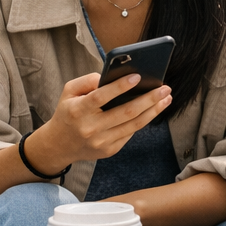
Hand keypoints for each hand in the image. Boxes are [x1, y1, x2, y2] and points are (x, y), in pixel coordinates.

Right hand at [23, 72, 172, 174]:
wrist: (58, 145)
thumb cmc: (68, 112)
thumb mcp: (69, 92)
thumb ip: (88, 80)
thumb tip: (112, 75)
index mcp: (78, 111)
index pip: (101, 97)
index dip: (119, 86)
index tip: (137, 76)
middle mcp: (90, 128)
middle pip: (125, 112)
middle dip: (149, 99)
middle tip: (165, 88)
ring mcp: (101, 142)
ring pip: (134, 124)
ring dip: (154, 110)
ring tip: (166, 97)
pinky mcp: (109, 150)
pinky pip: (131, 133)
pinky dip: (144, 120)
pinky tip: (154, 109)